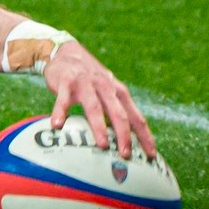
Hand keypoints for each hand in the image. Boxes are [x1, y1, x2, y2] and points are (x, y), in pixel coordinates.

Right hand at [43, 40, 154, 157]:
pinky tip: (57, 125)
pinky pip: (63, 100)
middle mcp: (105, 87)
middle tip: (126, 154)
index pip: (136, 117)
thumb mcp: (107, 91)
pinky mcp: (66, 82)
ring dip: (100, 126)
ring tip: (102, 145)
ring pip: (95, 107)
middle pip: (118, 113)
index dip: (144, 136)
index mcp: (118, 92)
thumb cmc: (90, 79)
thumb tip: (126, 144)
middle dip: (124, 135)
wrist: (66, 52)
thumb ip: (116, 111)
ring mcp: (86, 84)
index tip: (151, 156)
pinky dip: (60, 112)